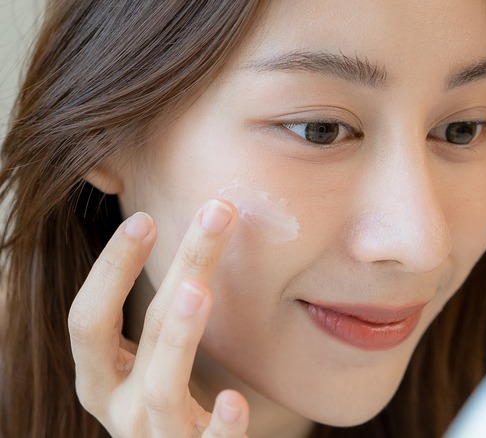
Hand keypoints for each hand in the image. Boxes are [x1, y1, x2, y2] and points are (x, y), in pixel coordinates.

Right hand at [68, 199, 249, 436]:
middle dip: (180, 267)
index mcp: (101, 377)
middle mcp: (119, 407)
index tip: (144, 217)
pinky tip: (234, 400)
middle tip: (216, 214)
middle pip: (144, 332)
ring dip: (179, 335)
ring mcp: (156, 437)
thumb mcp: (148, 359)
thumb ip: (159, 311)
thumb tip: (191, 223)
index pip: (88, 319)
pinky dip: (221, 426)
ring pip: (162, 387)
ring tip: (199, 291)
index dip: (111, 269)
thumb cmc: (166, 399)